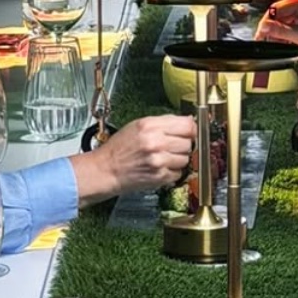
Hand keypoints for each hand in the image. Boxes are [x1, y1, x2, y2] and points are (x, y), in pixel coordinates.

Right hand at [72, 114, 197, 201]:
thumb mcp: (138, 126)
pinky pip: (178, 173)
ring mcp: (159, 160)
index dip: (191, 129)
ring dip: (178, 159)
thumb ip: (163, 122)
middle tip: (171, 146)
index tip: (190, 132)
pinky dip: (172, 172)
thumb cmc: (119, 148)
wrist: (106, 170)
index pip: (187, 125)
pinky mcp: (160, 177)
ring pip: (185, 159)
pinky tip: (160, 168)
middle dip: (182, 145)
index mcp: (150, 126)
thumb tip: (188, 121)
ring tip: (163, 158)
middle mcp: (156, 142)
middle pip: (188, 142)